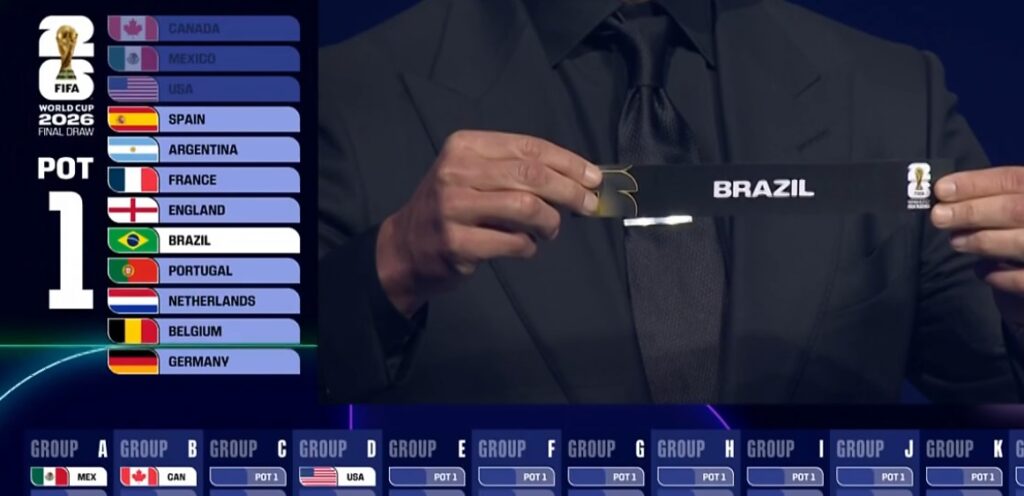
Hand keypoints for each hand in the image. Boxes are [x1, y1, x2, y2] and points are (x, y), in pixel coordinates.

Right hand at [376, 130, 602, 315]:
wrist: (405, 248)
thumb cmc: (452, 209)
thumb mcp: (475, 175)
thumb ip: (517, 171)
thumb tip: (578, 178)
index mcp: (465, 147)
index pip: (529, 148)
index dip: (568, 163)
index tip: (595, 177)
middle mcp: (456, 172)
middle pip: (532, 175)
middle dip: (570, 191)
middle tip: (589, 205)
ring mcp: (454, 208)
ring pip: (527, 208)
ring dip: (550, 222)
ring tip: (549, 231)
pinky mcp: (457, 243)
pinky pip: (513, 242)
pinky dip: (529, 247)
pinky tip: (524, 247)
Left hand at [931, 166, 1023, 322]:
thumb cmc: (1022, 229)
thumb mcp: (1015, 206)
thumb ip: (992, 199)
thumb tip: (948, 195)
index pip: (1013, 179)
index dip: (975, 183)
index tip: (941, 189)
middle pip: (1015, 209)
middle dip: (972, 212)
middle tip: (939, 217)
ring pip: (1020, 242)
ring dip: (981, 241)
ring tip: (956, 241)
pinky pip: (1021, 279)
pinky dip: (999, 276)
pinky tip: (982, 270)